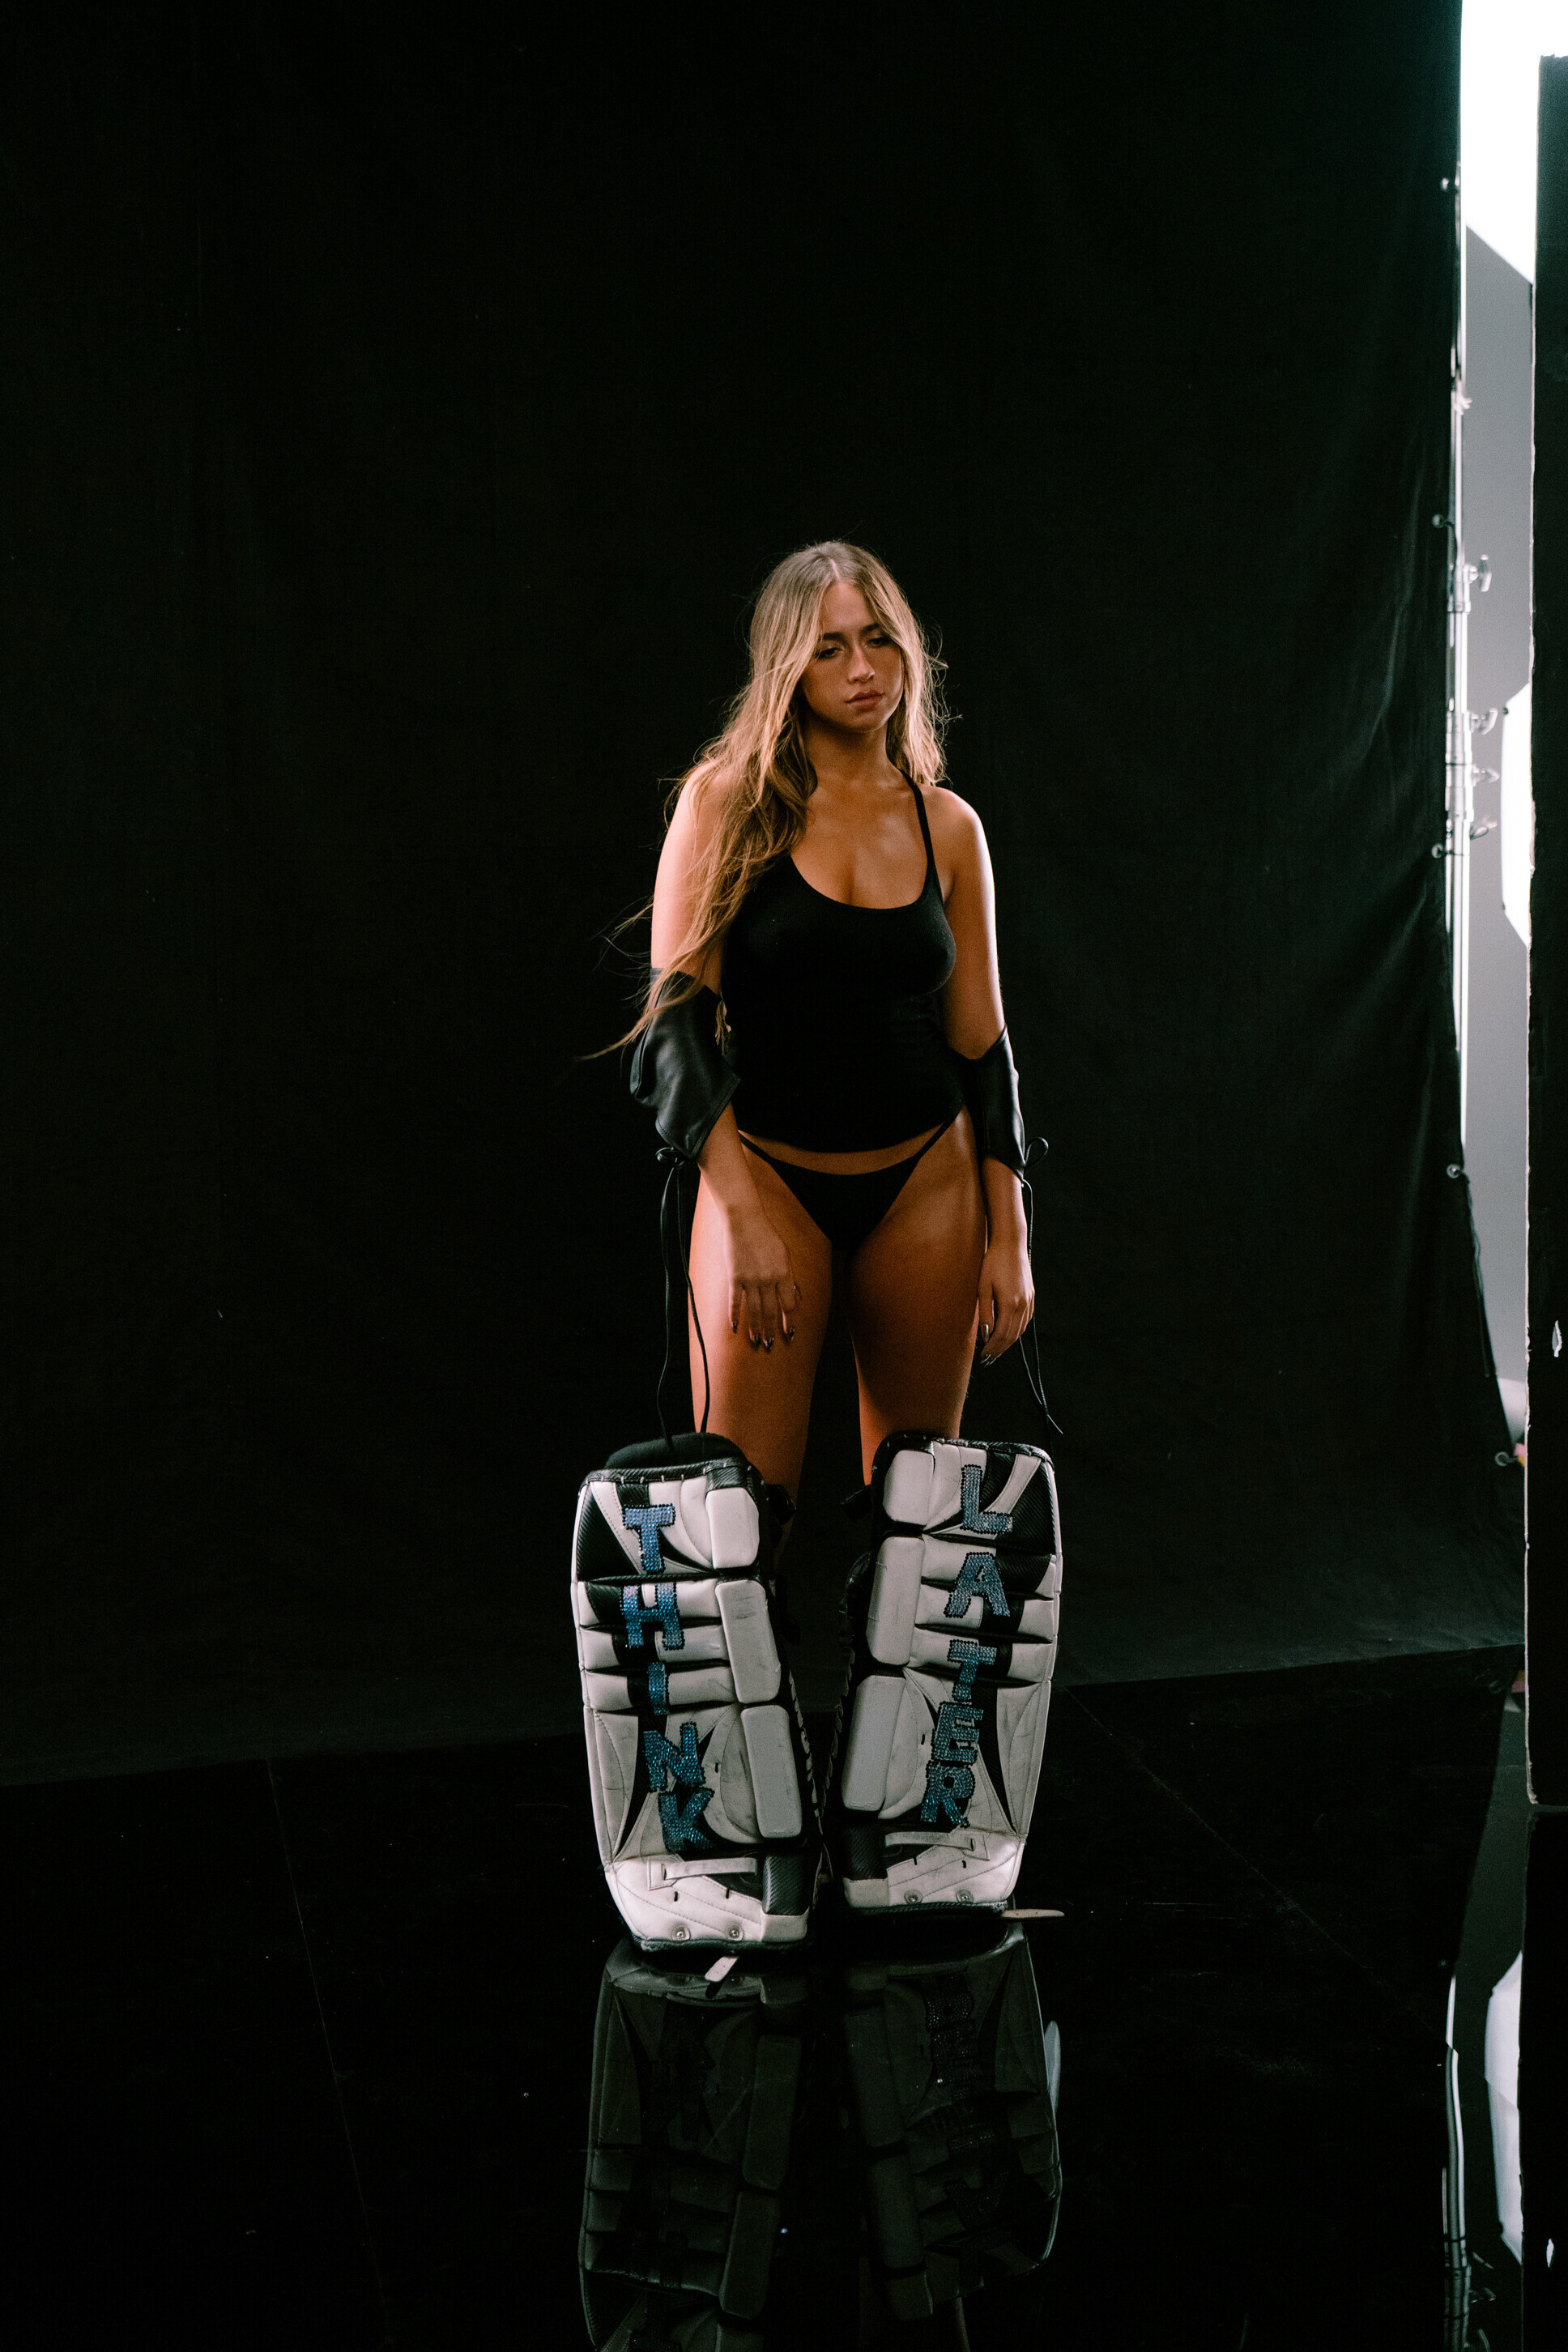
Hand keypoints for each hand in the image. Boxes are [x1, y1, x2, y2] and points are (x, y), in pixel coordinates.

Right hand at [724, 1203, 801, 1351]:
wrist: (745, 1219)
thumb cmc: (767, 1236)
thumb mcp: (785, 1254)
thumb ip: (790, 1277)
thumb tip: (797, 1297)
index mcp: (784, 1274)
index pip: (789, 1305)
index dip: (790, 1322)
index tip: (789, 1335)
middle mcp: (769, 1279)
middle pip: (771, 1312)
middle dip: (771, 1331)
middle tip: (770, 1345)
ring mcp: (751, 1279)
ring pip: (755, 1310)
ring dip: (755, 1328)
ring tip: (756, 1342)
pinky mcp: (735, 1277)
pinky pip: (736, 1301)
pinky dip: (735, 1315)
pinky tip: (734, 1328)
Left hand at [976, 1223, 1033, 1364]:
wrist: (1011, 1244)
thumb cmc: (992, 1263)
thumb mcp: (983, 1287)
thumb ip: (985, 1312)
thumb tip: (986, 1333)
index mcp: (1010, 1303)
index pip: (1001, 1335)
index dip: (992, 1348)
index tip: (983, 1356)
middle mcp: (1022, 1304)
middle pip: (1012, 1336)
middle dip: (999, 1349)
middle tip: (988, 1359)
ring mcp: (1029, 1300)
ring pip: (1020, 1329)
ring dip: (1009, 1342)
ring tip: (997, 1349)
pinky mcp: (1031, 1296)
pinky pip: (1026, 1320)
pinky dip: (1018, 1330)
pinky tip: (1010, 1333)